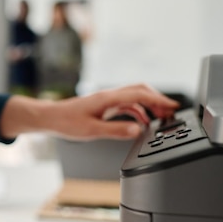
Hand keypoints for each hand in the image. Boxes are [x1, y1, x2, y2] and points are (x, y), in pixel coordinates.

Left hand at [0, 84, 179, 140]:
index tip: (172, 106)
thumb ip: (116, 130)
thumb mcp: (92, 131)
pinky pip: (125, 104)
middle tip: (170, 112)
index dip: (158, 99)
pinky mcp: (102, 105)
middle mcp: (108, 96)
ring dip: (148, 105)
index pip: (139, 94)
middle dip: (156, 99)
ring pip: (133, 97)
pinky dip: (137, 110)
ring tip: (160, 118)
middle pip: (139, 90)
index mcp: (107, 98)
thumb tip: (138, 130)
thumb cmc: (65, 122)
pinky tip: (141, 122)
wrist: (49, 118)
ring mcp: (105, 99)